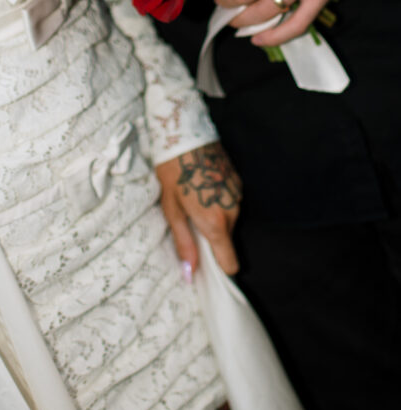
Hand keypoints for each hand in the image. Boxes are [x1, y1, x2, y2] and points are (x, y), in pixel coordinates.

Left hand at [156, 141, 241, 275]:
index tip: (205, 263)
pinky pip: (230, 204)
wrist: (186, 137)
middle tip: (189, 220)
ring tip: (194, 200)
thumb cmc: (173, 173)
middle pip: (226, 240)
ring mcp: (238, 196)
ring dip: (214, 218)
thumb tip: (190, 273)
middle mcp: (233, 212)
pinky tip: (204, 187)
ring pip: (229, 221)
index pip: (230, 263)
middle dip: (210, 237)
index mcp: (216, 223)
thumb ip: (184, 243)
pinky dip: (219, 202)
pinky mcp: (238, 183)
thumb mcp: (172, 210)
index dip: (218, 267)